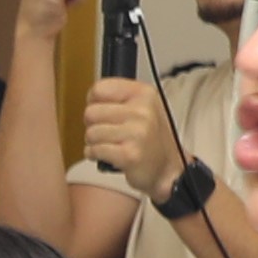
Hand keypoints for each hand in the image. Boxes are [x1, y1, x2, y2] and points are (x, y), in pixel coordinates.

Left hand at [81, 68, 181, 185]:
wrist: (167, 168)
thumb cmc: (150, 138)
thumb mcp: (142, 107)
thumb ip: (118, 97)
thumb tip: (90, 95)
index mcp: (143, 94)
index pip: (99, 89)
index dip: (94, 103)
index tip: (102, 112)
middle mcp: (142, 110)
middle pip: (91, 112)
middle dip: (93, 125)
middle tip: (108, 133)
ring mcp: (137, 133)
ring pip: (91, 133)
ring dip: (94, 143)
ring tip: (111, 145)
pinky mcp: (129, 154)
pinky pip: (94, 150)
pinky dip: (95, 155)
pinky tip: (108, 155)